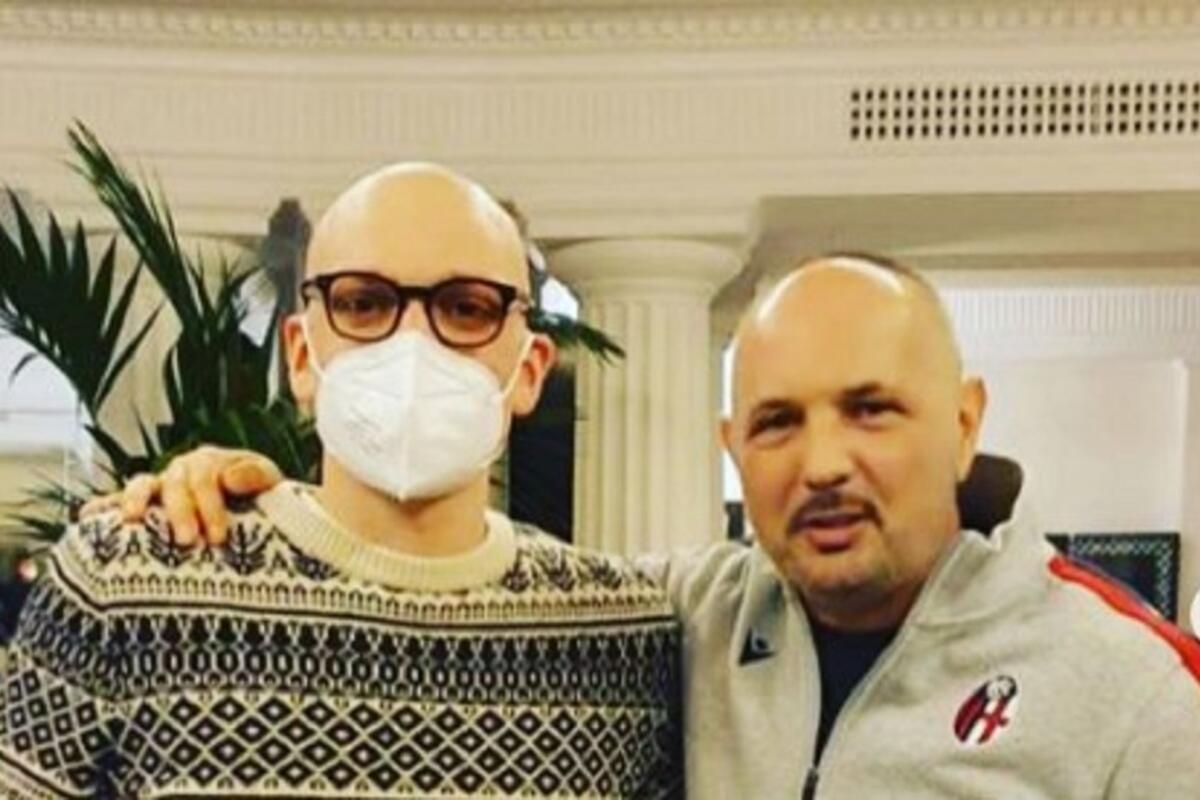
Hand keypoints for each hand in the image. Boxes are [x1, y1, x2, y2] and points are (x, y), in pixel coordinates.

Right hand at [80, 446, 283, 545]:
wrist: (255, 508)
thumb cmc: (261, 496)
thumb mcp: (268, 482)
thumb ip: (255, 475)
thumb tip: (230, 477)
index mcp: (210, 462)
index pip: (205, 477)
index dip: (209, 504)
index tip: (218, 536)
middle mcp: (181, 470)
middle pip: (174, 484)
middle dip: (180, 511)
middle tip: (190, 541)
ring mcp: (160, 487)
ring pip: (142, 484)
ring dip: (136, 500)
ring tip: (133, 519)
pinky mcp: (146, 506)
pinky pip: (118, 501)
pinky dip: (102, 506)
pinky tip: (88, 517)